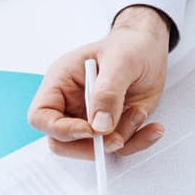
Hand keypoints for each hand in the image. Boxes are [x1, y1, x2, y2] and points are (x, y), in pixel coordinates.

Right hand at [28, 6, 171, 159]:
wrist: (151, 48)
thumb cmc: (130, 46)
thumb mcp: (121, 60)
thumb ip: (108, 92)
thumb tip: (100, 125)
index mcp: (60, 83)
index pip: (41, 116)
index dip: (60, 130)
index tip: (90, 130)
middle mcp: (71, 104)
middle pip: (62, 142)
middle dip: (91, 146)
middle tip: (116, 138)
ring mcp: (91, 118)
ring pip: (94, 148)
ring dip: (121, 138)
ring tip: (139, 112)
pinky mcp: (112, 127)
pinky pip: (119, 147)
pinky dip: (138, 142)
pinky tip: (152, 128)